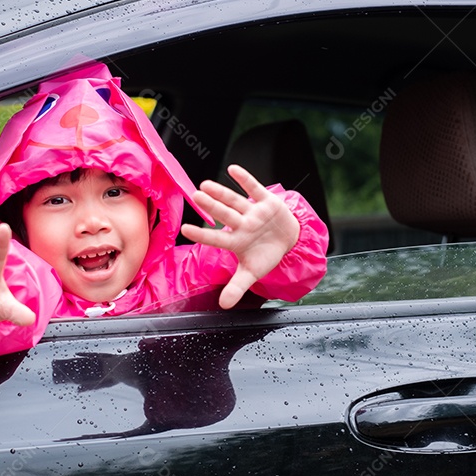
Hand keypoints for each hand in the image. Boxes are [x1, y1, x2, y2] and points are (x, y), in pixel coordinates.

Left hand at [180, 164, 299, 308]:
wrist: (289, 240)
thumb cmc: (265, 254)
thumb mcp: (253, 272)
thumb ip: (237, 287)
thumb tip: (224, 305)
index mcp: (236, 241)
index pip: (217, 238)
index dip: (203, 233)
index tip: (185, 229)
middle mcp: (242, 224)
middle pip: (224, 215)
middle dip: (211, 207)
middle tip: (196, 196)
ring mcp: (253, 212)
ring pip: (235, 201)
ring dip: (222, 193)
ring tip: (206, 185)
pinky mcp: (267, 202)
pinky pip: (255, 189)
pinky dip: (245, 179)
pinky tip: (233, 170)